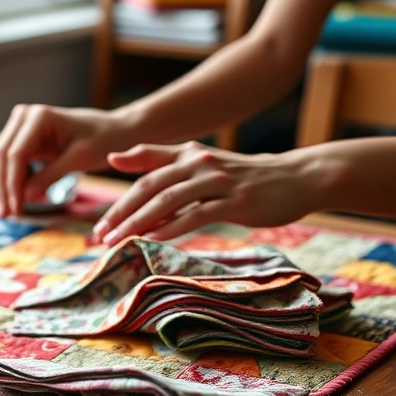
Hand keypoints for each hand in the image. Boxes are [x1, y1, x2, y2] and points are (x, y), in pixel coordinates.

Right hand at [0, 104, 133, 215]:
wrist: (114, 131)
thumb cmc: (103, 140)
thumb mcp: (80, 159)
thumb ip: (51, 175)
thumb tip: (24, 196)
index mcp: (40, 117)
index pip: (16, 154)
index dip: (13, 183)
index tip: (16, 209)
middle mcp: (25, 116)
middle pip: (3, 156)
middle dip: (5, 187)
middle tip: (9, 215)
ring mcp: (22, 126)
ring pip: (1, 160)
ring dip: (5, 186)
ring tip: (11, 212)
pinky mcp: (24, 139)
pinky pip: (10, 162)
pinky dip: (13, 181)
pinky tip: (18, 199)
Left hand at [93, 141, 326, 244]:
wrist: (296, 178)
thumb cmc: (243, 176)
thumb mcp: (201, 164)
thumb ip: (160, 161)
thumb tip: (115, 159)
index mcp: (188, 154)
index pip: (144, 172)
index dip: (118, 197)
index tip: (100, 224)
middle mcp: (199, 163)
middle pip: (150, 187)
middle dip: (122, 213)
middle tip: (101, 237)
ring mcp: (217, 181)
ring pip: (168, 200)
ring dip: (140, 222)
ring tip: (120, 241)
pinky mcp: (235, 201)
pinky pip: (197, 214)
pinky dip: (173, 227)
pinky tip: (154, 240)